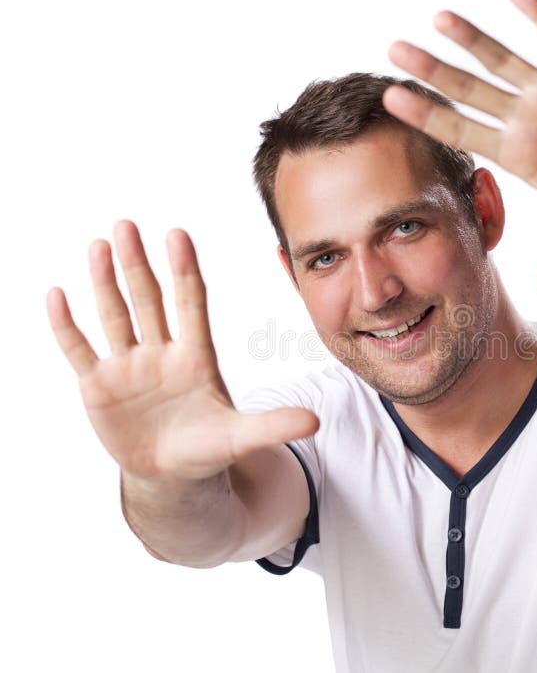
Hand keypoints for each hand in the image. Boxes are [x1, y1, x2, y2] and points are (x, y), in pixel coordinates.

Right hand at [47, 220, 318, 481]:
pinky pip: (79, 350)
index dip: (184, 271)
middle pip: (149, 300)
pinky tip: (57, 295)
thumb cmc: (207, 448)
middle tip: (127, 225)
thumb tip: (315, 421)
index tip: (178, 235)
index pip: (190, 304)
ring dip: (104, 283)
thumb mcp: (240, 438)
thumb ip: (273, 426)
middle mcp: (161, 353)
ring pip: (114, 316)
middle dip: (137, 265)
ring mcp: (128, 367)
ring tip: (98, 244)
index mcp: (196, 357)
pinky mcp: (99, 386)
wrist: (172, 474)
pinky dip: (67, 325)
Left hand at [383, 0, 536, 297]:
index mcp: (519, 153)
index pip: (463, 131)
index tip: (391, 98)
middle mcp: (526, 118)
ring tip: (437, 18)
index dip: (428, 116)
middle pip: (471, 91)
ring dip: (472, 39)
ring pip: (504, 59)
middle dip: (434, 72)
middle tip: (394, 50)